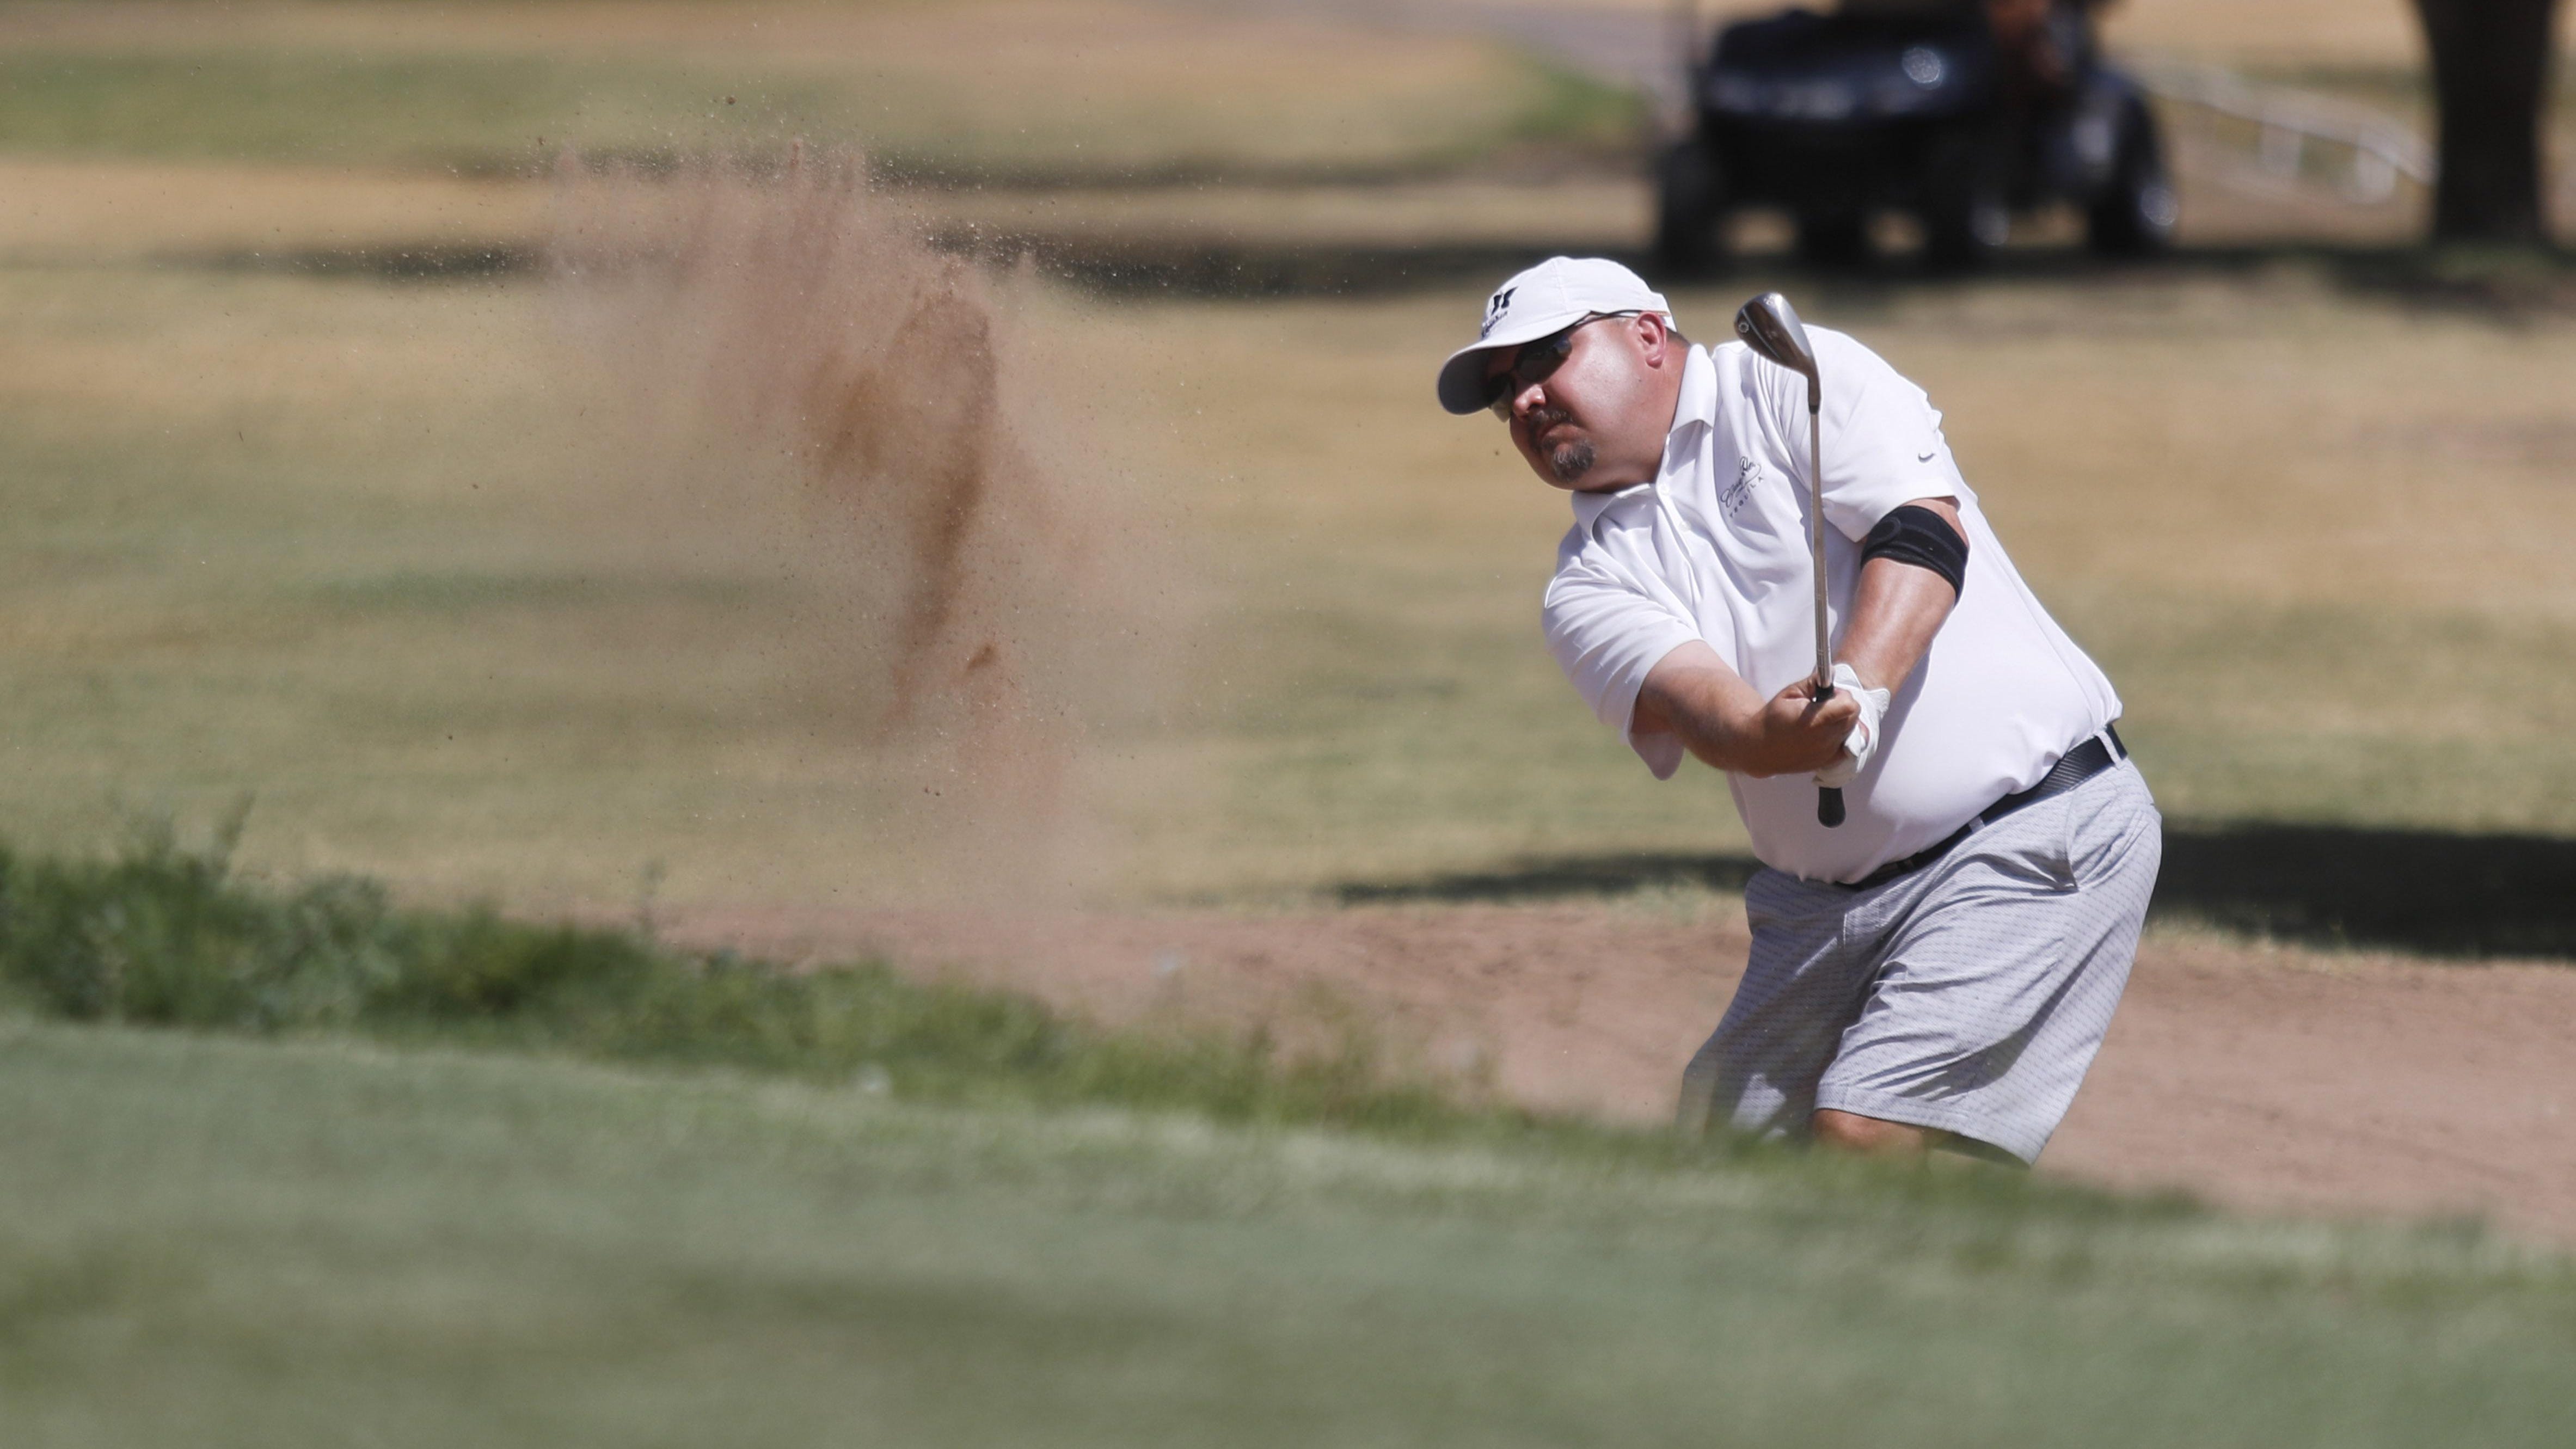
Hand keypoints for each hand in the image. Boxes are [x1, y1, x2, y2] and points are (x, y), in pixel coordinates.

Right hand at [1736, 676, 1860, 777]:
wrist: (1760, 747)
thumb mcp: (1789, 694)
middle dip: (1843, 707)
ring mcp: (1826, 752)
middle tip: (1825, 707)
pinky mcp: (1827, 762)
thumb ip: (1812, 682)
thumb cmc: (1772, 718)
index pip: (1850, 705)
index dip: (1843, 696)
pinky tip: (1824, 734)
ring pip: (1850, 730)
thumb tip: (1832, 672)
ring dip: (1841, 722)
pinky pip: (1846, 746)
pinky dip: (1840, 738)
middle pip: (1853, 716)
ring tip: (1821, 721)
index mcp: (1814, 720)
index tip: (1831, 695)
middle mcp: (1823, 739)